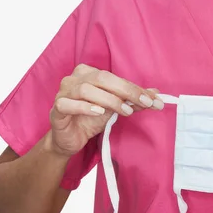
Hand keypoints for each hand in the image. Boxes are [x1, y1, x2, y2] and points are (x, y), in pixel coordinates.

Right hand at [49, 64, 164, 156]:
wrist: (70, 139)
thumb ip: (133, 101)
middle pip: (102, 78)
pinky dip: (85, 107)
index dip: (135, 89)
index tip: (154, 100)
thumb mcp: (115, 110)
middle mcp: (74, 79)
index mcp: (89, 73)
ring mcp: (63, 92)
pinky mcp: (56, 108)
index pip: (115, 78)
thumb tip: (156, 95)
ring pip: (86, 89)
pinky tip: (99, 112)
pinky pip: (68, 104)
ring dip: (109, 100)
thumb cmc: (90, 119)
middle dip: (126, 91)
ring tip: (125, 111)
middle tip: (143, 103)